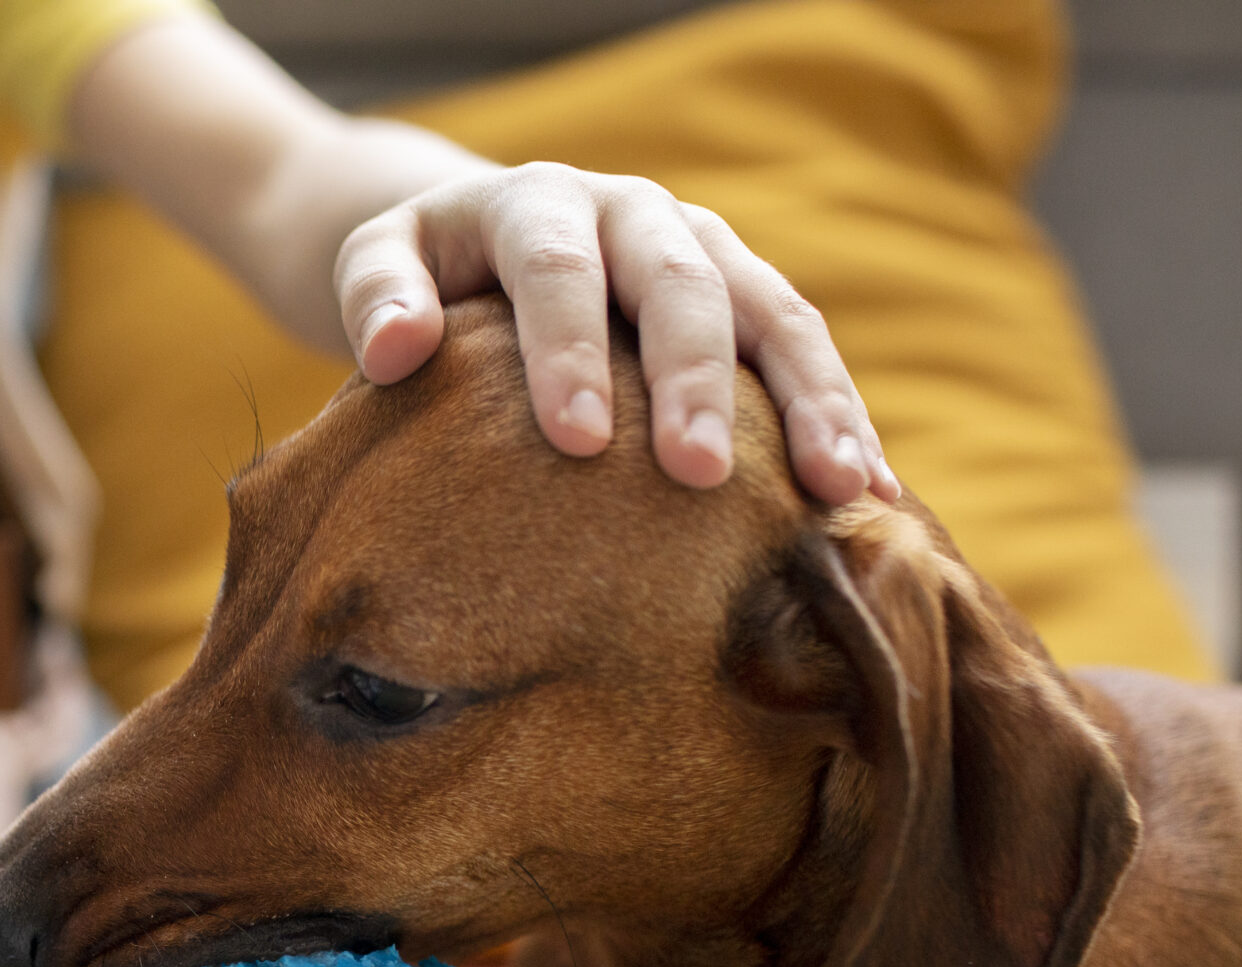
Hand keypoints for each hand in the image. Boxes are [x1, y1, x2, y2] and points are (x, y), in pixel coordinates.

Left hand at [338, 165, 900, 504]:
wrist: (478, 237)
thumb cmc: (425, 273)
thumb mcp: (378, 263)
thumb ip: (376, 295)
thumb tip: (391, 351)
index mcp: (540, 202)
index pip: (559, 267)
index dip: (571, 348)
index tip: (577, 439)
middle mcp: (637, 214)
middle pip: (681, 285)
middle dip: (695, 381)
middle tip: (698, 474)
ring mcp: (705, 251)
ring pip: (772, 311)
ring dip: (811, 397)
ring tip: (835, 486)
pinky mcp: (745, 297)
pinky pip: (802, 349)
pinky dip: (839, 413)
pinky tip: (865, 489)